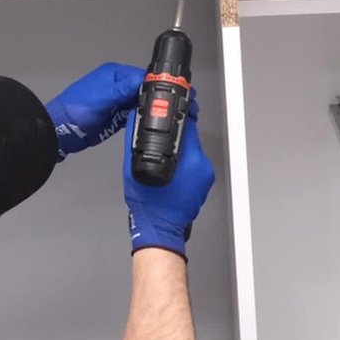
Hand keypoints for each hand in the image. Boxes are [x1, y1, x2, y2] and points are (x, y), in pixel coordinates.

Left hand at [47, 62, 146, 158]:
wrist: (63, 130)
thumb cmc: (76, 108)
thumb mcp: (103, 97)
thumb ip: (124, 89)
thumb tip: (145, 79)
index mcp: (114, 74)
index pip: (141, 75)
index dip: (151, 85)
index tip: (161, 97)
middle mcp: (118, 86)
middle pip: (143, 90)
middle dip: (149, 100)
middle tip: (155, 110)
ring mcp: (118, 101)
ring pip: (140, 104)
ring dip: (143, 111)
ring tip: (146, 118)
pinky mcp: (118, 115)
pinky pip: (133, 116)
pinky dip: (137, 119)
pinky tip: (139, 124)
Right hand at [123, 109, 214, 256]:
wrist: (160, 228)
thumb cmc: (149, 203)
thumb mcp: (133, 167)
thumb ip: (134, 140)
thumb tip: (134, 120)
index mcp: (189, 159)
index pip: (187, 125)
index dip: (177, 115)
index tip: (170, 110)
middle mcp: (201, 165)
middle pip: (190, 137)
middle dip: (176, 134)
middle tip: (161, 136)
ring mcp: (205, 175)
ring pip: (193, 150)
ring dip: (180, 149)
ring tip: (164, 157)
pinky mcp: (205, 182)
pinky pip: (194, 163)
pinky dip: (184, 161)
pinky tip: (172, 169)